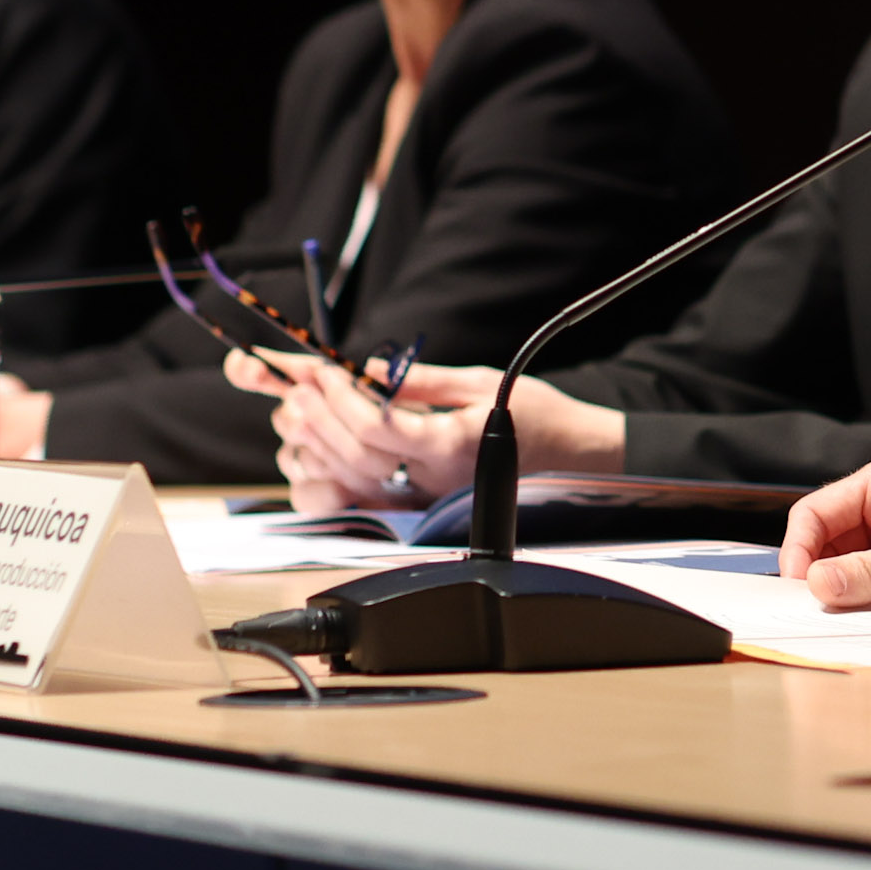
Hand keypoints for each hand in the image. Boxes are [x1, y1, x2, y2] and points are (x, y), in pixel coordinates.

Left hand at [220, 354, 622, 511]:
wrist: (569, 455)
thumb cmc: (536, 414)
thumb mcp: (481, 381)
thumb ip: (423, 380)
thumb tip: (370, 370)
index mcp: (451, 445)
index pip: (382, 429)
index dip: (346, 402)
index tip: (327, 374)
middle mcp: (434, 477)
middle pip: (361, 456)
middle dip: (324, 421)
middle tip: (301, 389)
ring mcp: (427, 493)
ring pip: (358, 480)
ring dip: (322, 446)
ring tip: (301, 412)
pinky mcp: (423, 499)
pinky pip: (369, 492)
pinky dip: (337, 471)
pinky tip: (321, 446)